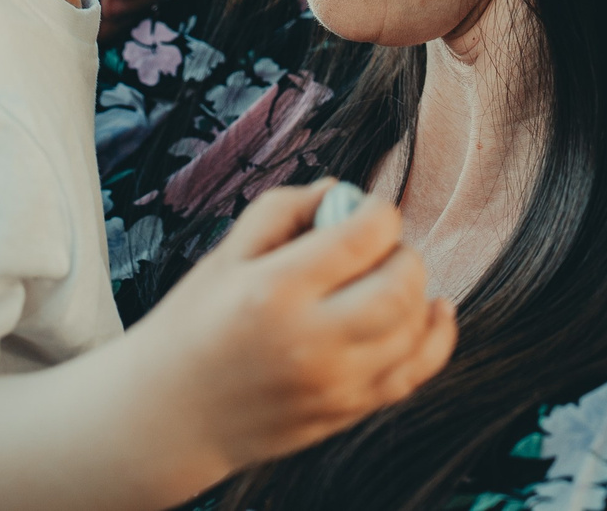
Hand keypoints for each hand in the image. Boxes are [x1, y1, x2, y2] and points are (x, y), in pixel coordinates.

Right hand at [117, 180, 456, 478]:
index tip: (365, 210)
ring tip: (386, 277)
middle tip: (377, 246)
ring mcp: (334, 385)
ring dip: (416, 290)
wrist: (170, 414)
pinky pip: (414, 374)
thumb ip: (283, 210)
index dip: (376, 212)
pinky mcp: (347, 412)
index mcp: (273, 291)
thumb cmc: (193, 325)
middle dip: (402, 251)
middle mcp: (311, 342)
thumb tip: (340, 192)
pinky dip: (436, 338)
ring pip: (414, 328)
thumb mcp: (224, 255)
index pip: (362, 237)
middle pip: (400, 284)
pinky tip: (435, 311)